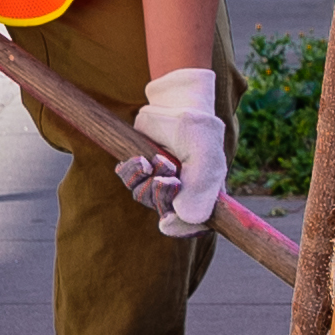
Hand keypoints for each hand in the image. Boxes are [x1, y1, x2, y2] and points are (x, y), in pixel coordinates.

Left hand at [120, 68, 228, 235]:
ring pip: (144, 198)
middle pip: (164, 214)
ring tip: (154, 161)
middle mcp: (182, 194)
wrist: (175, 106)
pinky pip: (130, 183)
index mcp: (205, 195)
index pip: (195, 226)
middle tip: (167, 176)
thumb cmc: (197, 130)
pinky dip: (131, 172)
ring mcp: (160, 184)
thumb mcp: (204, 156)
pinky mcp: (142, 172)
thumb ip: (199, 186)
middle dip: (160, 195)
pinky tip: (139, 159)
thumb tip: (183, 216)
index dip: (181, 228)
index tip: (168, 219)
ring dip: (144, 181)